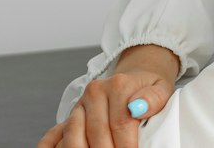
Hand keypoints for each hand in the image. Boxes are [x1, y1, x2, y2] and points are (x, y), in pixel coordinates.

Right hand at [37, 46, 178, 147]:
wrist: (135, 74)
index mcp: (117, 86)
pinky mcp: (73, 113)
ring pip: (75, 133)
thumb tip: (138, 108)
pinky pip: (57, 131)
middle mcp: (95, 92)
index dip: (127, 146)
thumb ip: (153, 99)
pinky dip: (53, 145)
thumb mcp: (160, 89)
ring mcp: (81, 103)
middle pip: (96, 132)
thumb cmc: (148, 87)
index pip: (120, 124)